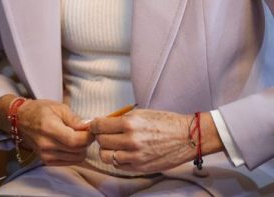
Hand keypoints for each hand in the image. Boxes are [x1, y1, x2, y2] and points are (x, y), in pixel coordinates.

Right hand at [0, 96, 92, 165]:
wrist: (20, 119)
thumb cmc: (39, 110)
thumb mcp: (58, 107)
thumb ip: (75, 119)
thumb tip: (89, 128)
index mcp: (49, 128)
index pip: (76, 141)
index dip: (88, 137)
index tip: (91, 130)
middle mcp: (46, 145)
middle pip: (78, 151)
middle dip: (86, 142)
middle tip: (84, 132)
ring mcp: (45, 155)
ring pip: (76, 158)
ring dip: (81, 149)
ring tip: (76, 137)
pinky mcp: (46, 161)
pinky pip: (69, 162)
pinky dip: (74, 154)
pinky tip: (69, 144)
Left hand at [91, 109, 219, 172]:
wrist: (187, 137)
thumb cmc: (164, 122)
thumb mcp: (140, 114)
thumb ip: (119, 119)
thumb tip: (99, 122)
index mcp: (130, 123)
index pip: (98, 125)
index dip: (94, 125)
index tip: (96, 125)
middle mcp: (131, 140)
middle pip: (101, 141)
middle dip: (101, 136)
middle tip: (107, 134)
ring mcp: (136, 156)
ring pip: (106, 156)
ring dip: (107, 150)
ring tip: (114, 145)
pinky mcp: (141, 167)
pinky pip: (118, 165)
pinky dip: (117, 160)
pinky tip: (124, 153)